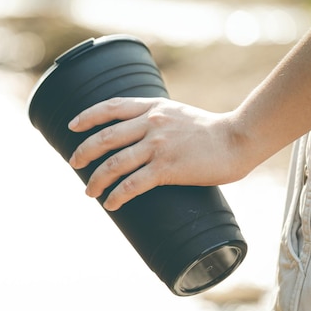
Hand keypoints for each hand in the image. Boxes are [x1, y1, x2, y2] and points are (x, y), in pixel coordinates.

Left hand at [68, 97, 251, 210]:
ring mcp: (158, 146)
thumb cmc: (210, 130)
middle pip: (105, 137)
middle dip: (84, 152)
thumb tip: (137, 132)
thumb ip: (156, 118)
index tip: (72, 126)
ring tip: (90, 192)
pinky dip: (117, 196)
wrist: (237, 139)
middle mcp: (151, 123)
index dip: (88, 116)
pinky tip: (111, 204)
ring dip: (97, 180)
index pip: (111, 107)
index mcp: (152, 107)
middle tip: (75, 164)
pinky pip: (133, 184)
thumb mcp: (178, 113)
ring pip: (114, 163)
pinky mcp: (167, 168)